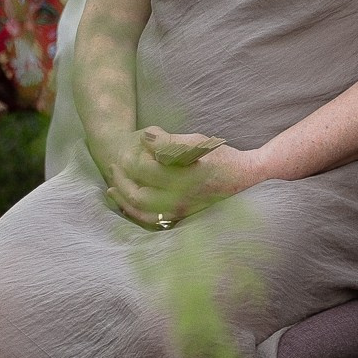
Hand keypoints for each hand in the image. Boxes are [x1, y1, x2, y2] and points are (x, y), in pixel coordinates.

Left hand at [106, 129, 253, 228]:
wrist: (245, 179)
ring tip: (112, 186)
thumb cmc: (220, 157)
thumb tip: (144, 137)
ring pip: (142, 211)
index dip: (136, 155)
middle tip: (113, 165)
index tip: (134, 142)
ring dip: (123, 199)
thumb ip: (170, 141)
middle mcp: (182, 199)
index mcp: (186, 178)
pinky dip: (136, 213)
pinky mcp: (182, 216)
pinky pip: (152, 220)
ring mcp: (181, 211)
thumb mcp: (197, 142)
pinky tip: (127, 203)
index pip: (148, 169)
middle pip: (139, 194)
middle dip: (122, 180)